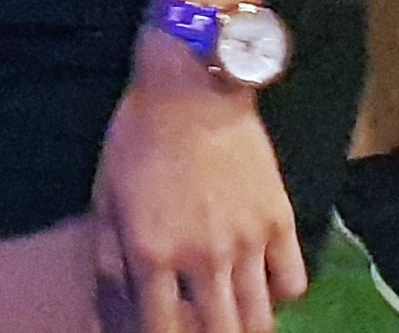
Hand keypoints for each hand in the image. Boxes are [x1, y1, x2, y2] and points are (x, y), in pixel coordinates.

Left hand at [94, 48, 308, 332]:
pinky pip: (293, 283)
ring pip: (259, 319)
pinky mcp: (281, 223)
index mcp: (152, 253)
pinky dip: (279, 295)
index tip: (160, 329)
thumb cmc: (137, 139)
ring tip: (231, 316)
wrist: (191, 90)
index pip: (159, 331)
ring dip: (244, 325)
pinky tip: (260, 283)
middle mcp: (203, 258)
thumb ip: (108, 263)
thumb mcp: (105, 199)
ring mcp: (248, 243)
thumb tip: (110, 315)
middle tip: (200, 322)